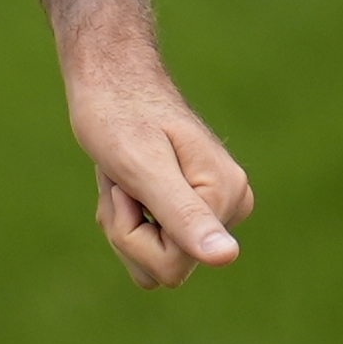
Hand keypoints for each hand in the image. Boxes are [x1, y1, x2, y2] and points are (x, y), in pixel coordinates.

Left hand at [65, 41, 253, 290]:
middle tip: (119, 179)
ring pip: (156, 262)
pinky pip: (155, 247)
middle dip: (126, 230)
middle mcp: (231, 204)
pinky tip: (125, 185)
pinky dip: (128, 221)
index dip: (132, 232)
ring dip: (123, 225)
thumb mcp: (142, 167)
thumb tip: (227, 257)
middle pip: (165, 268)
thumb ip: (184, 215)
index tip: (124, 183)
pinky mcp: (194, 208)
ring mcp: (214, 208)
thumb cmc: (118, 113)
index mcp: (226, 194)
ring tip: (121, 180)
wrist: (111, 75)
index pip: (172, 264)